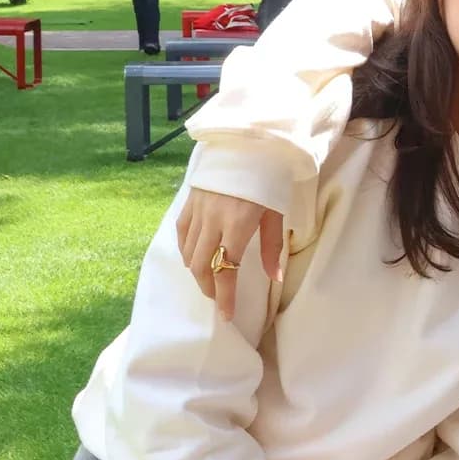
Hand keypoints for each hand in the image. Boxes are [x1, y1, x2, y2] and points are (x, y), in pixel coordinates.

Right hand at [176, 188, 284, 320]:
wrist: (249, 144)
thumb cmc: (269, 179)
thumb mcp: (276, 213)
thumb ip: (271, 247)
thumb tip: (275, 278)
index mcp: (238, 224)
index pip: (227, 270)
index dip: (225, 296)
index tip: (226, 315)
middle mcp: (213, 220)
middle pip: (202, 266)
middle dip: (209, 288)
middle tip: (218, 300)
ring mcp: (198, 210)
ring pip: (188, 252)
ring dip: (197, 271)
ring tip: (209, 281)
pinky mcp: (189, 201)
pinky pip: (181, 232)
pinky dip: (186, 249)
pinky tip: (194, 258)